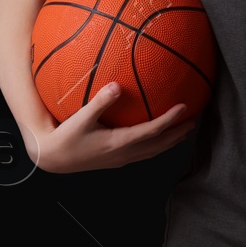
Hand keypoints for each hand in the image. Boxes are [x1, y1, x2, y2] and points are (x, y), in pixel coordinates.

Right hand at [21, 82, 196, 173]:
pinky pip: (144, 154)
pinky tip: (158, 139)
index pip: (153, 131)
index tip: (185, 108)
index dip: (170, 120)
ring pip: (153, 152)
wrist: (51, 159)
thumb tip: (118, 85)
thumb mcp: (80, 118)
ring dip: (170, 142)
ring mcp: (121, 159)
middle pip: (160, 145)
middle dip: (178, 133)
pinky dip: (157, 146)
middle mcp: (124, 154)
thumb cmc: (64, 138)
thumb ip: (100, 101)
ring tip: (183, 131)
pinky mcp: (116, 161)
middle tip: (194, 121)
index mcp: (118, 143)